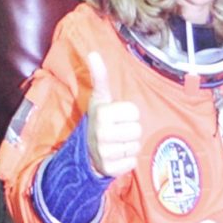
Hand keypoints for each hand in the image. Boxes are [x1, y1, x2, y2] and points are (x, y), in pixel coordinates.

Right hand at [84, 51, 141, 177]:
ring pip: (136, 146)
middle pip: (137, 129)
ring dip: (129, 145)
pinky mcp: (110, 169)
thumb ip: (100, 77)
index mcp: (102, 114)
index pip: (135, 112)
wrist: (85, 151)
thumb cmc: (99, 120)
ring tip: (117, 143)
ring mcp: (105, 153)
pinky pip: (132, 162)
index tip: (116, 117)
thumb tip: (93, 53)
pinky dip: (127, 160)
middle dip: (130, 130)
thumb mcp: (99, 99)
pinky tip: (117, 156)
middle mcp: (101, 133)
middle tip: (117, 131)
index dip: (128, 114)